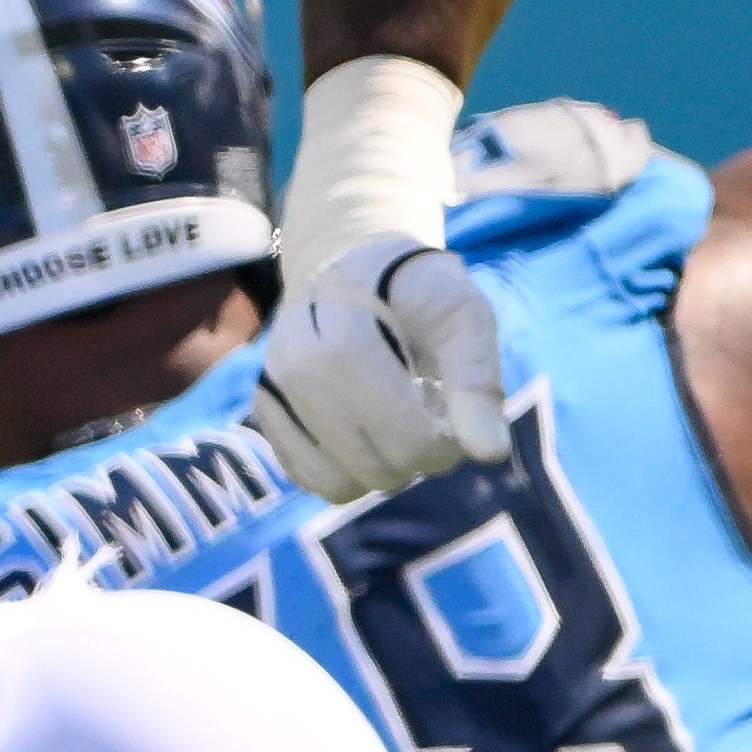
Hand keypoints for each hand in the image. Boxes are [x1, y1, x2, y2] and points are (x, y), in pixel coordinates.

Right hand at [246, 239, 508, 496]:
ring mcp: (271, 394)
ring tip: (391, 429)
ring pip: (337, 485)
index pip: (407, 441)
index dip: (445, 447)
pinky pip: (308, 478)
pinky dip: (342, 471)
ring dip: (377, 470)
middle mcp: (293, 371)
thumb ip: (477, 379)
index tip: (454, 421)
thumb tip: (489, 453)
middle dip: (413, 459)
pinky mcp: (262, 415)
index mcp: (342, 340)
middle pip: (375, 468)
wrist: (348, 267)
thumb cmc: (413, 292)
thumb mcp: (461, 316)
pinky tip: (360, 436)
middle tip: (426, 422)